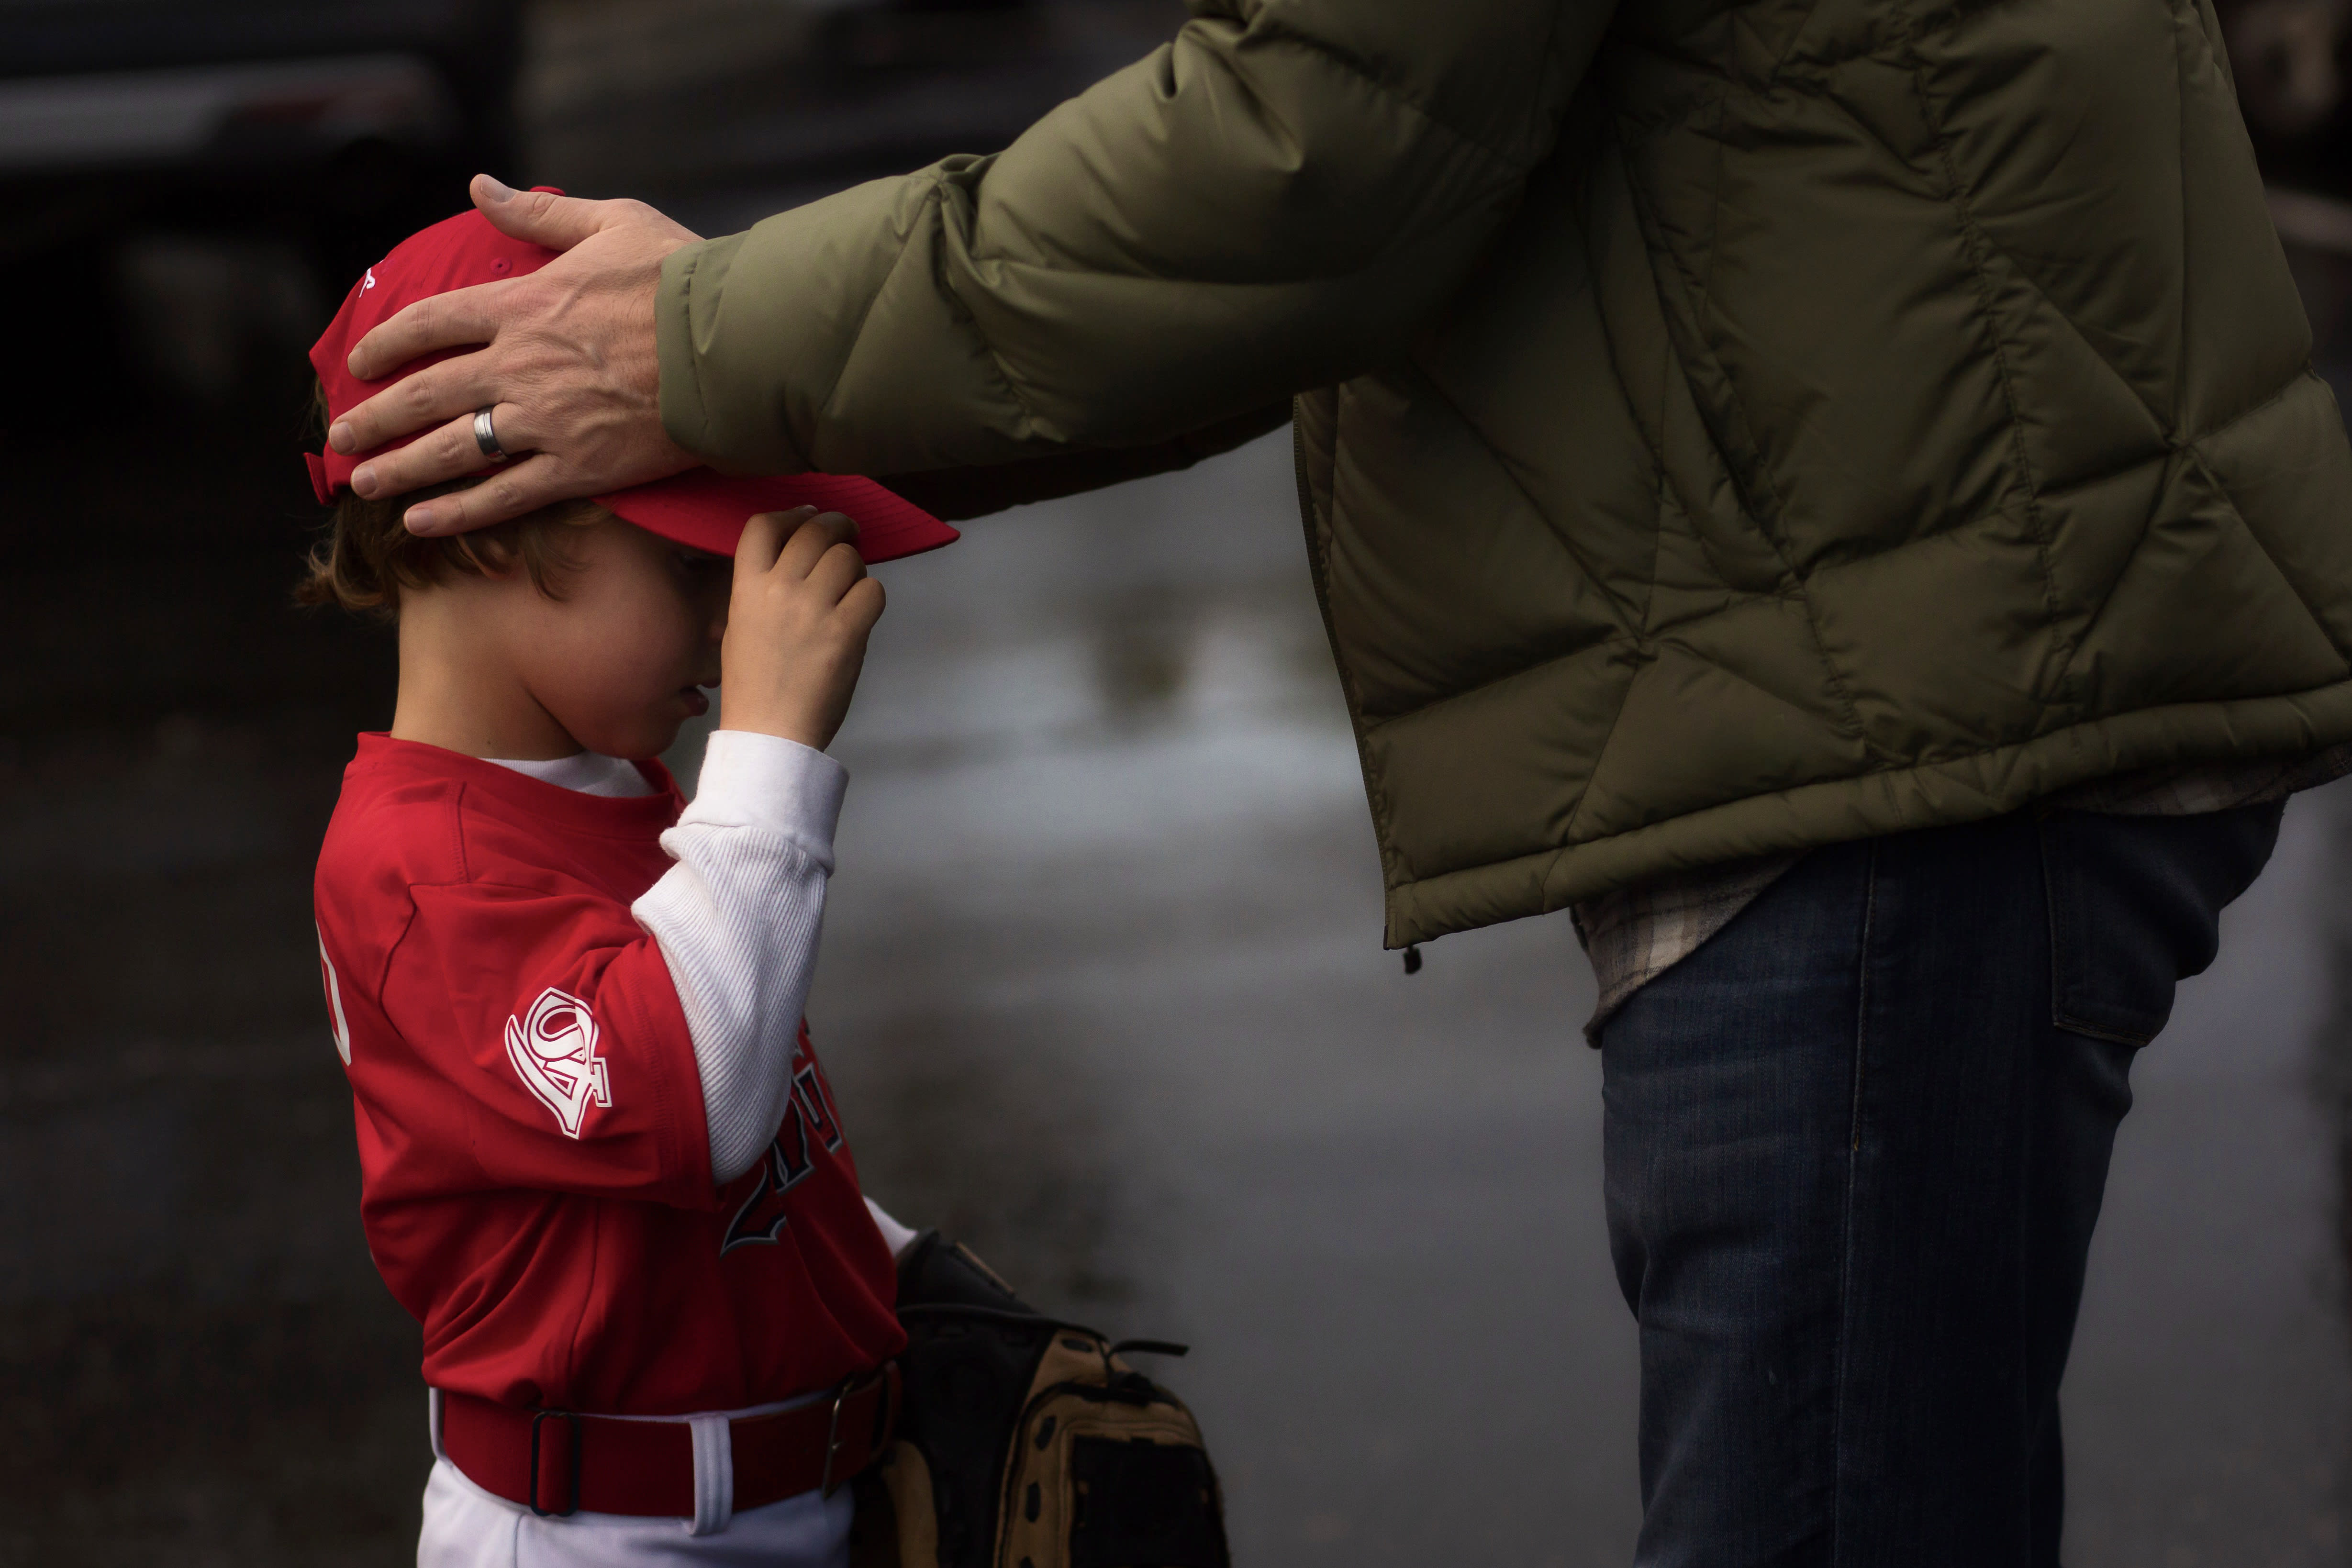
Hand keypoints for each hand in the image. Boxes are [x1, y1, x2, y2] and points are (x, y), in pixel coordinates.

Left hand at [329, 175, 704, 536]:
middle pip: (426, 394)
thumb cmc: (679, 278)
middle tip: (341, 437)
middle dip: (376, 418)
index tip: (361, 364)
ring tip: (364, 483)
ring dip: (401, 469)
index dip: (388, 345)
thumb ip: (536, 215)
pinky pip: (505, 495)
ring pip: (453, 450)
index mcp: (522, 306)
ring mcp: (545, 421)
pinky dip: (459, 511)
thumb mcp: (608, 223)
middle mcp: (518, 367)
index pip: (432, 324)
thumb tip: (480, 187)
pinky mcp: (579, 467)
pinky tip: (421, 522)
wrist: (733, 346)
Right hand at [720, 509, 885, 750]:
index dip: (792, 513)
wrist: (771, 732)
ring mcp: (813, 609)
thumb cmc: (755, 684)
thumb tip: (798, 558)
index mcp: (745, 588)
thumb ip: (763, 588)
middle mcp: (779, 590)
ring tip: (850, 587)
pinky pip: (873, 591)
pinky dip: (872, 597)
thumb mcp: (740, 626)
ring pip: (849, 558)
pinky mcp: (846, 631)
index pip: (764, 525)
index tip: (809, 515)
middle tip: (848, 534)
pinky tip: (860, 614)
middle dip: (838, 527)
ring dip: (856, 568)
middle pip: (815, 531)